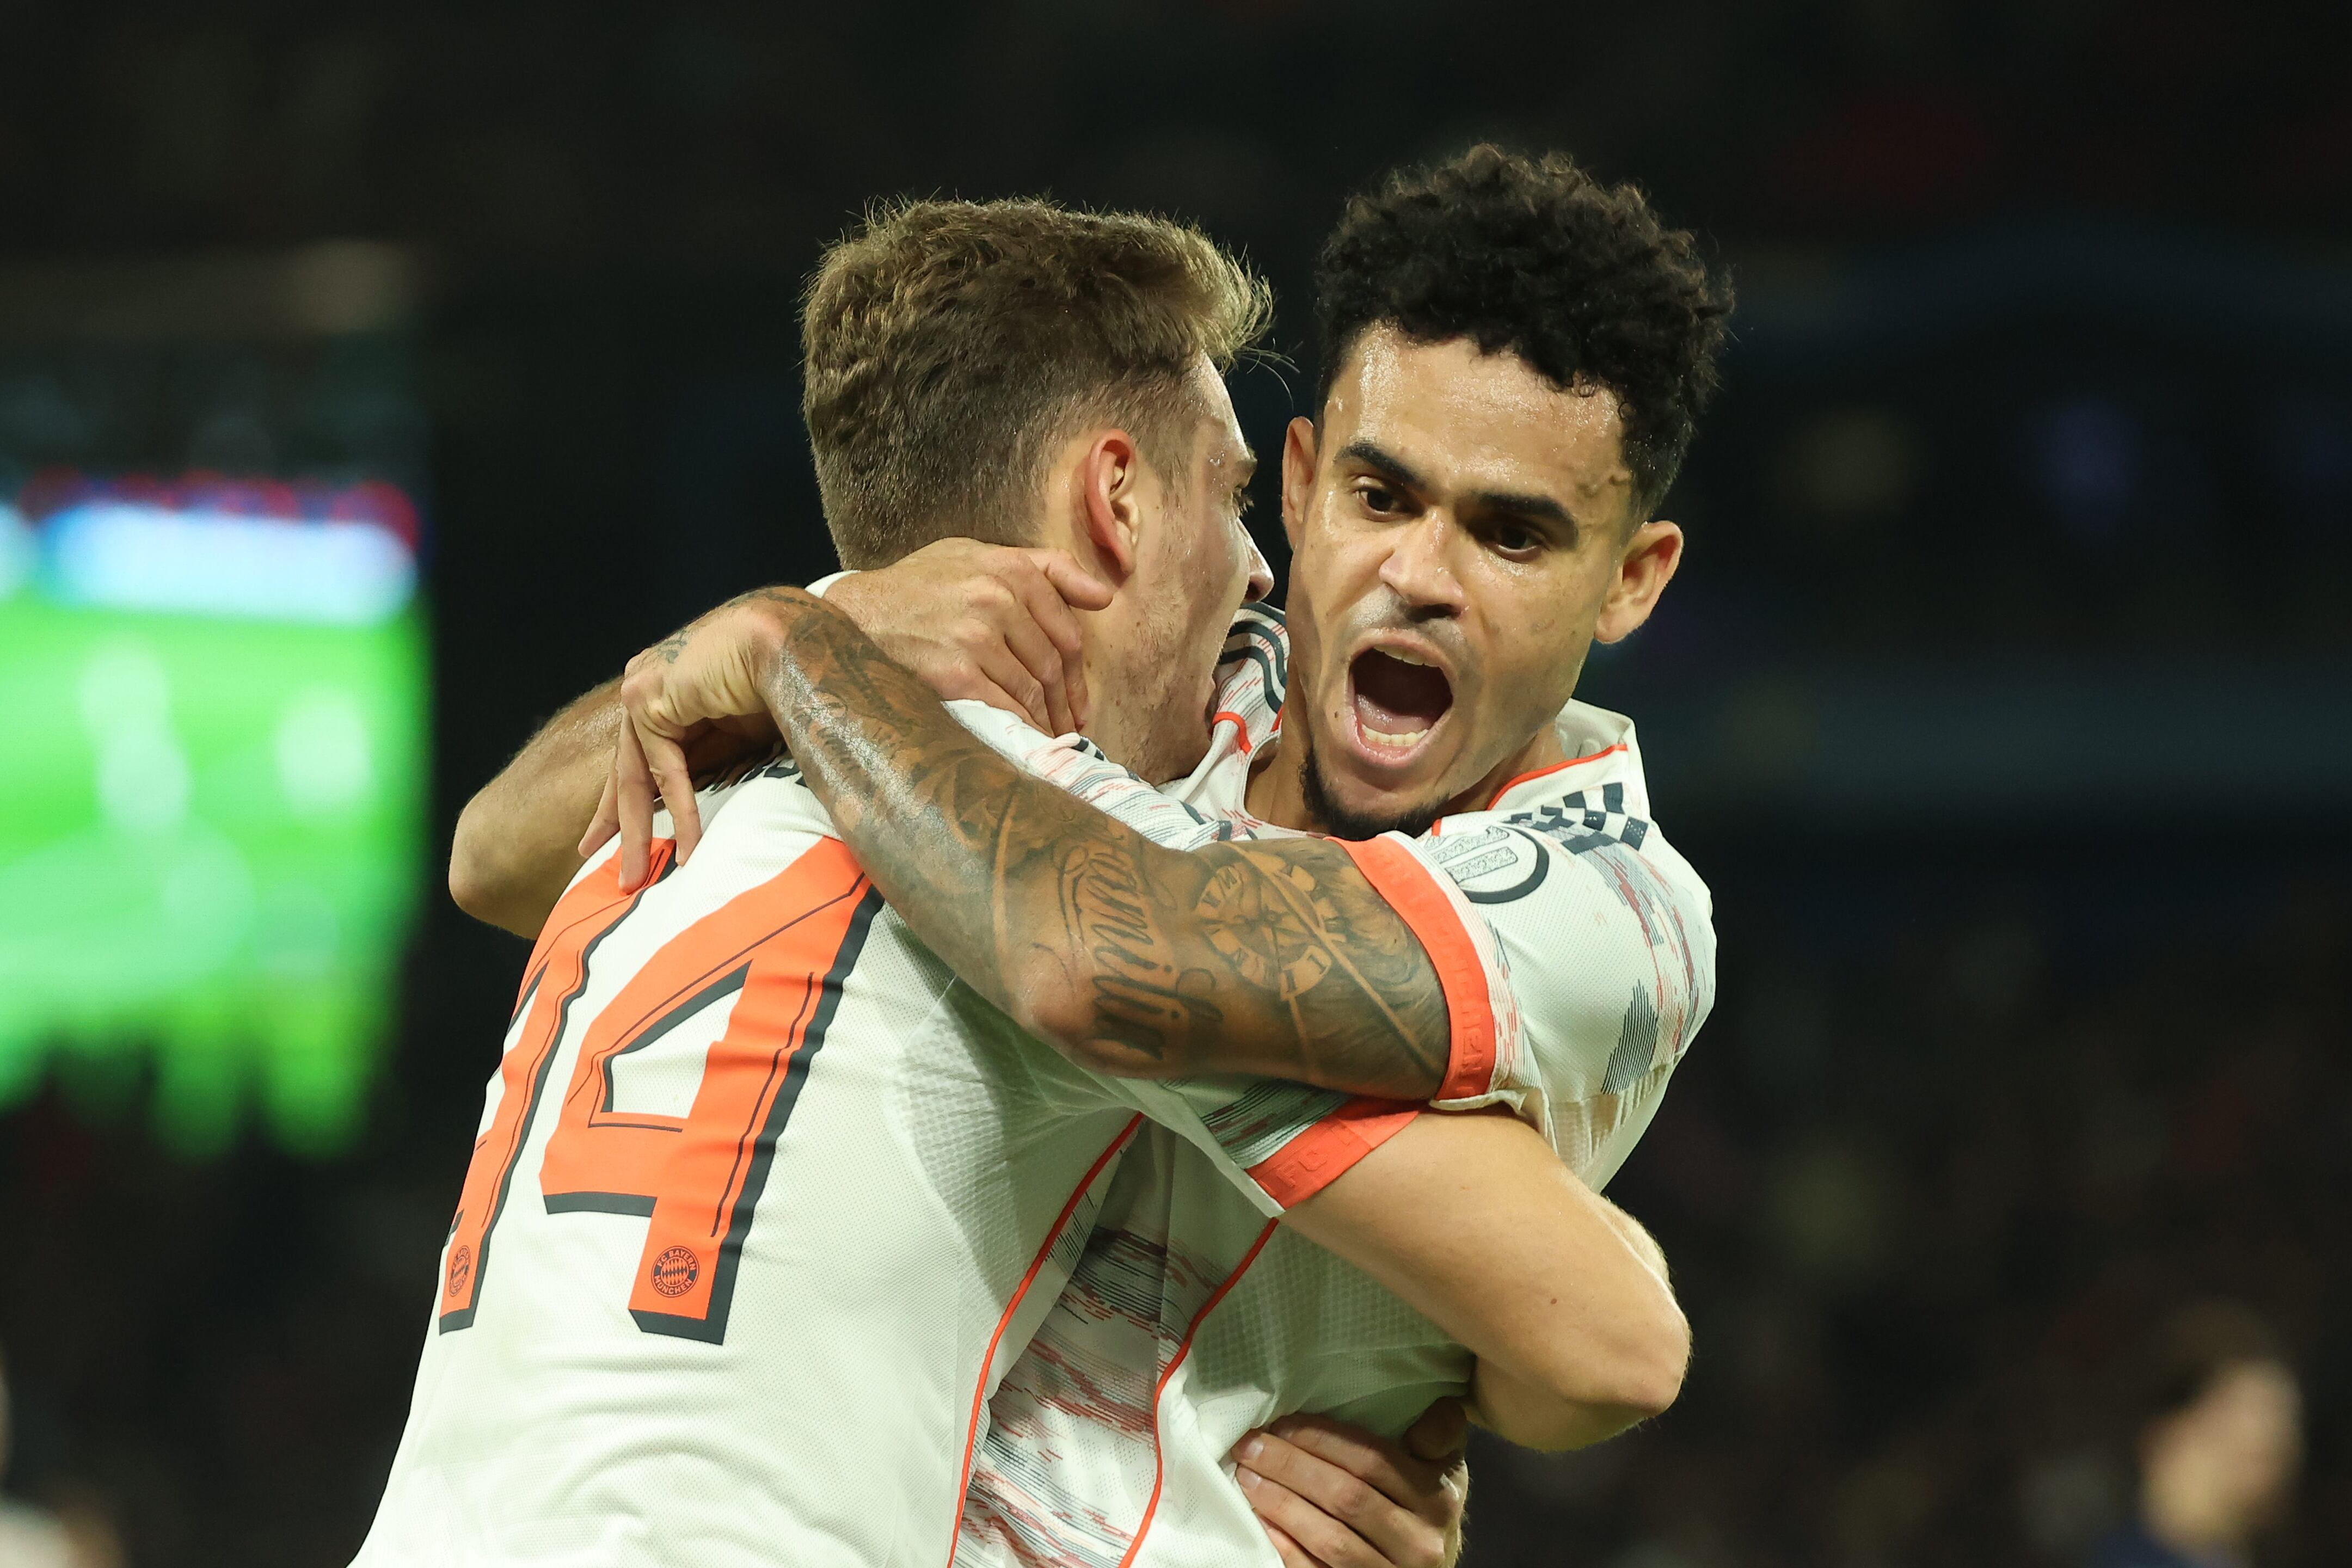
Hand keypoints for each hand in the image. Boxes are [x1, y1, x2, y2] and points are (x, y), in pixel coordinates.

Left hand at [580, 588, 804, 888]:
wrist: (795, 641)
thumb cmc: (786, 682)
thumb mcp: (745, 736)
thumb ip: (718, 763)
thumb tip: (710, 813)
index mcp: (671, 693)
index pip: (643, 758)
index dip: (634, 803)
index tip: (614, 841)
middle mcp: (649, 688)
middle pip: (628, 770)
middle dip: (620, 825)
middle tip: (618, 873)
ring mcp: (643, 689)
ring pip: (634, 775)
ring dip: (638, 832)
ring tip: (637, 878)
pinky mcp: (647, 697)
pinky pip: (661, 769)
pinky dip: (680, 811)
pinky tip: (689, 846)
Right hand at [825, 540, 1112, 735]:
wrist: (852, 614)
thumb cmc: (916, 584)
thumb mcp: (976, 554)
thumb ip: (1044, 567)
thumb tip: (1104, 596)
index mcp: (1010, 569)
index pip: (1067, 630)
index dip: (1079, 672)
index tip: (1079, 698)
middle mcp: (997, 600)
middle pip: (1053, 665)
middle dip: (1065, 703)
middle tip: (1069, 727)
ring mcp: (977, 638)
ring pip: (1032, 690)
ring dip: (1047, 721)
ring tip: (1051, 740)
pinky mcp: (955, 675)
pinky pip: (1005, 710)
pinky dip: (1021, 730)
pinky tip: (1024, 743)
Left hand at [1232, 1402, 1469, 1567]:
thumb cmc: (1426, 1511)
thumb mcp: (1444, 1469)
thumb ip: (1440, 1434)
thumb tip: (1434, 1407)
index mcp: (1438, 1498)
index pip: (1373, 1460)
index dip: (1323, 1439)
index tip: (1282, 1422)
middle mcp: (1419, 1542)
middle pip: (1346, 1497)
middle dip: (1291, 1466)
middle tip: (1251, 1445)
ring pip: (1330, 1539)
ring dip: (1281, 1504)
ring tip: (1247, 1477)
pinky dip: (1286, 1546)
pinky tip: (1261, 1521)